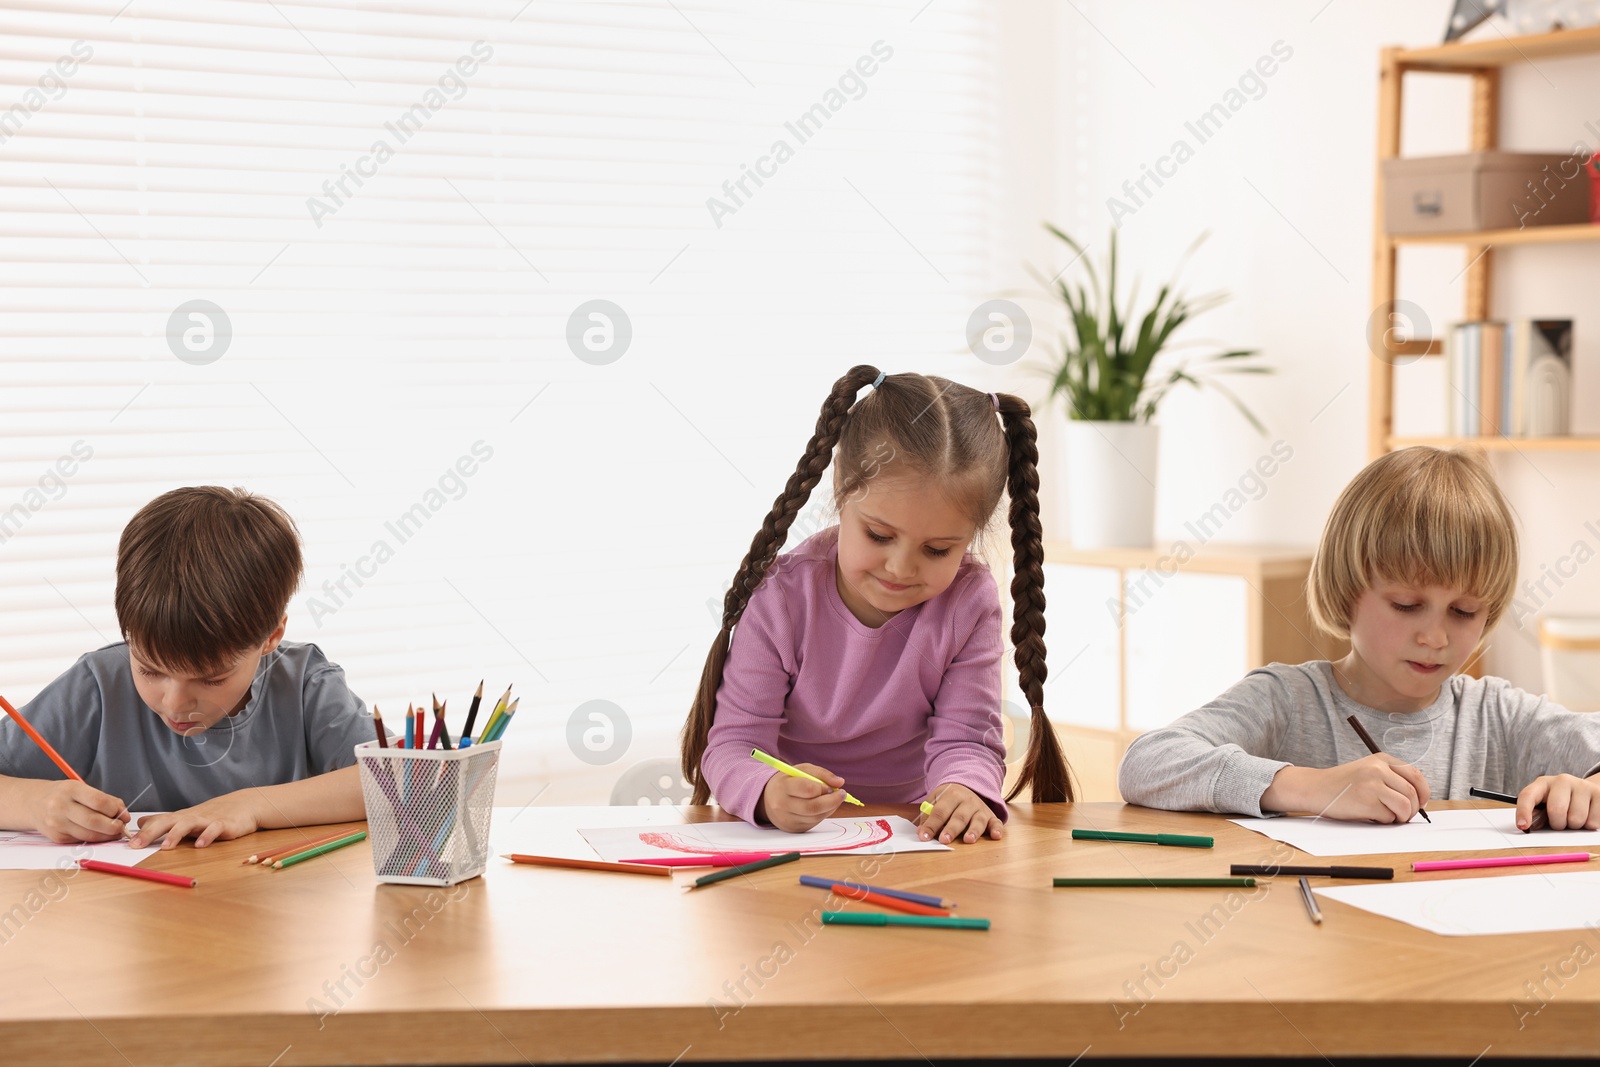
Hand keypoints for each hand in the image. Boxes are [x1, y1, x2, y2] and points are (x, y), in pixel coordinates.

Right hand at [31, 780, 129, 842]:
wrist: (33, 803)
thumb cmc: (64, 794)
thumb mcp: (81, 788)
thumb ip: (104, 799)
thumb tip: (123, 813)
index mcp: (71, 790)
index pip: (98, 801)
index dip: (115, 810)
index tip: (124, 814)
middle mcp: (61, 807)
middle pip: (93, 821)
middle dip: (113, 826)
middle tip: (122, 827)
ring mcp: (57, 823)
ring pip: (88, 834)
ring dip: (107, 836)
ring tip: (115, 832)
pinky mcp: (56, 837)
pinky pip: (81, 840)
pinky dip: (94, 839)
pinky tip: (100, 834)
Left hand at [130, 793, 259, 848]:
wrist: (243, 805)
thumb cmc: (212, 815)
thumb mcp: (186, 818)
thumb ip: (164, 821)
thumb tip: (140, 823)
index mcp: (179, 818)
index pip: (156, 823)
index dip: (140, 833)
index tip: (125, 844)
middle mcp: (190, 817)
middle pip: (166, 822)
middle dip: (150, 834)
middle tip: (135, 845)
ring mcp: (206, 820)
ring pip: (188, 824)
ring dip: (176, 835)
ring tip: (166, 847)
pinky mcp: (224, 824)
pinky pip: (214, 829)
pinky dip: (207, 836)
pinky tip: (201, 845)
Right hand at [757, 764, 846, 832]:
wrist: (768, 798)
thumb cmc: (789, 781)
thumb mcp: (802, 770)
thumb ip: (822, 774)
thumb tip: (840, 782)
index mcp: (782, 787)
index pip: (807, 789)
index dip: (823, 788)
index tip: (831, 786)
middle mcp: (782, 805)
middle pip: (813, 807)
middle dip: (832, 801)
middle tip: (842, 794)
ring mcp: (786, 819)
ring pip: (815, 817)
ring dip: (829, 808)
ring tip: (833, 799)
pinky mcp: (792, 829)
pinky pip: (813, 823)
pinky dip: (823, 815)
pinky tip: (823, 807)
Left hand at [917, 783, 1001, 843]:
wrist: (967, 787)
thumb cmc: (948, 799)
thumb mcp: (935, 800)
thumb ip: (928, 815)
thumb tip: (922, 832)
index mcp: (951, 795)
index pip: (940, 811)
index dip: (931, 825)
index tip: (924, 837)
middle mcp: (968, 801)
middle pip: (959, 816)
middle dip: (951, 829)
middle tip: (944, 840)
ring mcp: (981, 809)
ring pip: (978, 821)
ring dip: (973, 831)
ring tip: (968, 840)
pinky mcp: (991, 816)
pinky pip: (996, 823)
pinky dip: (997, 830)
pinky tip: (996, 836)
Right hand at [1262, 754, 1430, 823]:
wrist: (1315, 788)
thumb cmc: (1343, 784)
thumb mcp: (1368, 771)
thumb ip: (1391, 778)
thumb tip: (1420, 799)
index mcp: (1381, 759)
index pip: (1415, 775)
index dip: (1423, 792)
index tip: (1421, 803)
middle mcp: (1378, 768)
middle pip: (1413, 793)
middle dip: (1413, 809)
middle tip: (1403, 815)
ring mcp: (1372, 784)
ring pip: (1406, 806)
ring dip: (1401, 817)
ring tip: (1388, 816)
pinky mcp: (1367, 801)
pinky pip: (1389, 817)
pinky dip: (1384, 820)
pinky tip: (1371, 815)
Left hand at [1519, 774, 1599, 829]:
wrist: (1586, 792)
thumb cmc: (1561, 802)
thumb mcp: (1545, 804)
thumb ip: (1536, 815)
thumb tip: (1527, 827)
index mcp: (1543, 783)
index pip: (1528, 795)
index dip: (1523, 811)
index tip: (1523, 826)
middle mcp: (1562, 780)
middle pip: (1556, 810)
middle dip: (1557, 824)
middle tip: (1560, 823)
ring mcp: (1582, 785)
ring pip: (1576, 819)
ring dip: (1574, 826)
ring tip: (1574, 817)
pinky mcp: (1598, 794)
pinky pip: (1593, 822)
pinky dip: (1589, 825)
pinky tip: (1587, 815)